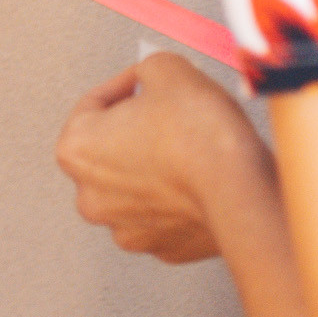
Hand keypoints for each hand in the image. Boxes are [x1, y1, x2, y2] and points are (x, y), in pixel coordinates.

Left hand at [55, 53, 271, 262]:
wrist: (241, 187)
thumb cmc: (200, 135)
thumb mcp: (165, 67)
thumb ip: (146, 70)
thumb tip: (152, 78)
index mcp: (76, 150)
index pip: (94, 104)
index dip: (124, 86)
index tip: (142, 83)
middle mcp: (91, 196)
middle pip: (110, 150)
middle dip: (136, 130)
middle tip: (166, 114)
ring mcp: (127, 228)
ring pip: (136, 186)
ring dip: (155, 167)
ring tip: (186, 147)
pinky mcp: (164, 249)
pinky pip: (165, 214)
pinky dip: (177, 197)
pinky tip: (198, 178)